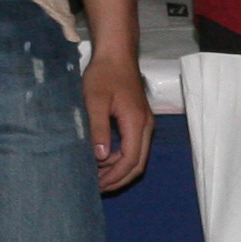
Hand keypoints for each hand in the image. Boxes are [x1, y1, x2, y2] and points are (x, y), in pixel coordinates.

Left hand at [79, 45, 153, 193]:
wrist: (116, 53)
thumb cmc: (104, 74)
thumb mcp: (95, 100)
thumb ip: (98, 129)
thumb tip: (101, 157)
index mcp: (136, 123)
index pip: (131, 160)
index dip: (114, 176)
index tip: (96, 184)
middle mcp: (145, 126)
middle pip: (138, 164)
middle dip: (119, 179)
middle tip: (97, 188)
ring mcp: (144, 124)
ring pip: (138, 157)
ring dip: (119, 170)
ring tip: (97, 176)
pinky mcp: (138, 120)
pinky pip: (134, 147)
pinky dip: (120, 159)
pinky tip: (103, 159)